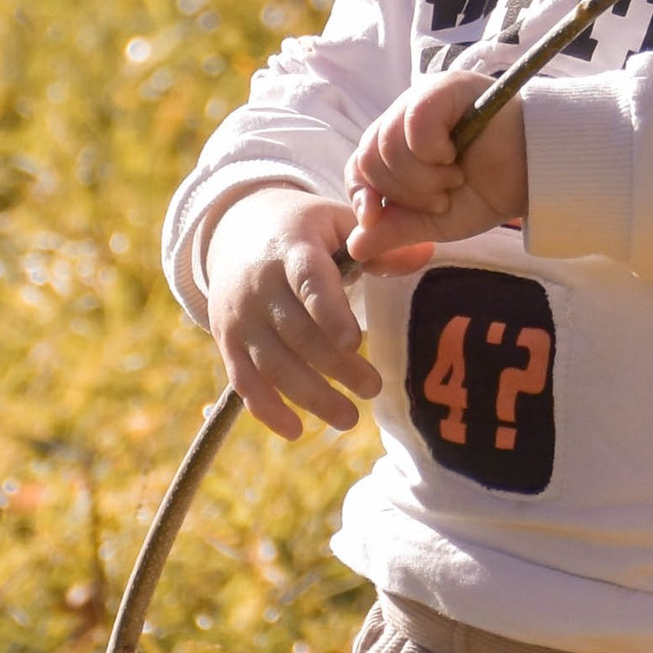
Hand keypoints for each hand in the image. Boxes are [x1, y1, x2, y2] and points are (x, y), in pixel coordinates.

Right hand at [203, 187, 377, 438]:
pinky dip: (267, 409)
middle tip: (374, 388)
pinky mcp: (228, 341)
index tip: (355, 341)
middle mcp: (260, 286)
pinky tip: (296, 431)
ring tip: (349, 419)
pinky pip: (243, 381)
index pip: (308, 282)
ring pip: (273, 364)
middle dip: (335, 366)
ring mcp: (240, 317)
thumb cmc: (303, 229)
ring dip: (310, 396)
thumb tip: (425, 254)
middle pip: (296, 333)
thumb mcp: (336, 222)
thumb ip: (376, 245)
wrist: (234, 230)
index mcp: (292, 250)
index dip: (329, 313)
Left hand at [346, 70, 526, 266]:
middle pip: (369, 157)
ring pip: (388, 144)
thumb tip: (355, 247)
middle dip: (405, 192)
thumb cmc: (490, 190)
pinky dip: (431, 152)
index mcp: (398, 143)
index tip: (375, 216)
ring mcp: (422, 98)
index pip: (358, 165)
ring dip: (423, 177)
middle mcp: (404, 116)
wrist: (537, 174)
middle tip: (442, 196)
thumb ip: (396, 231)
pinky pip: (413, 124)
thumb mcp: (436, 221)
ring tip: (454, 178)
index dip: (361, 193)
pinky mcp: (442, 88)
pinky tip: (455, 156)